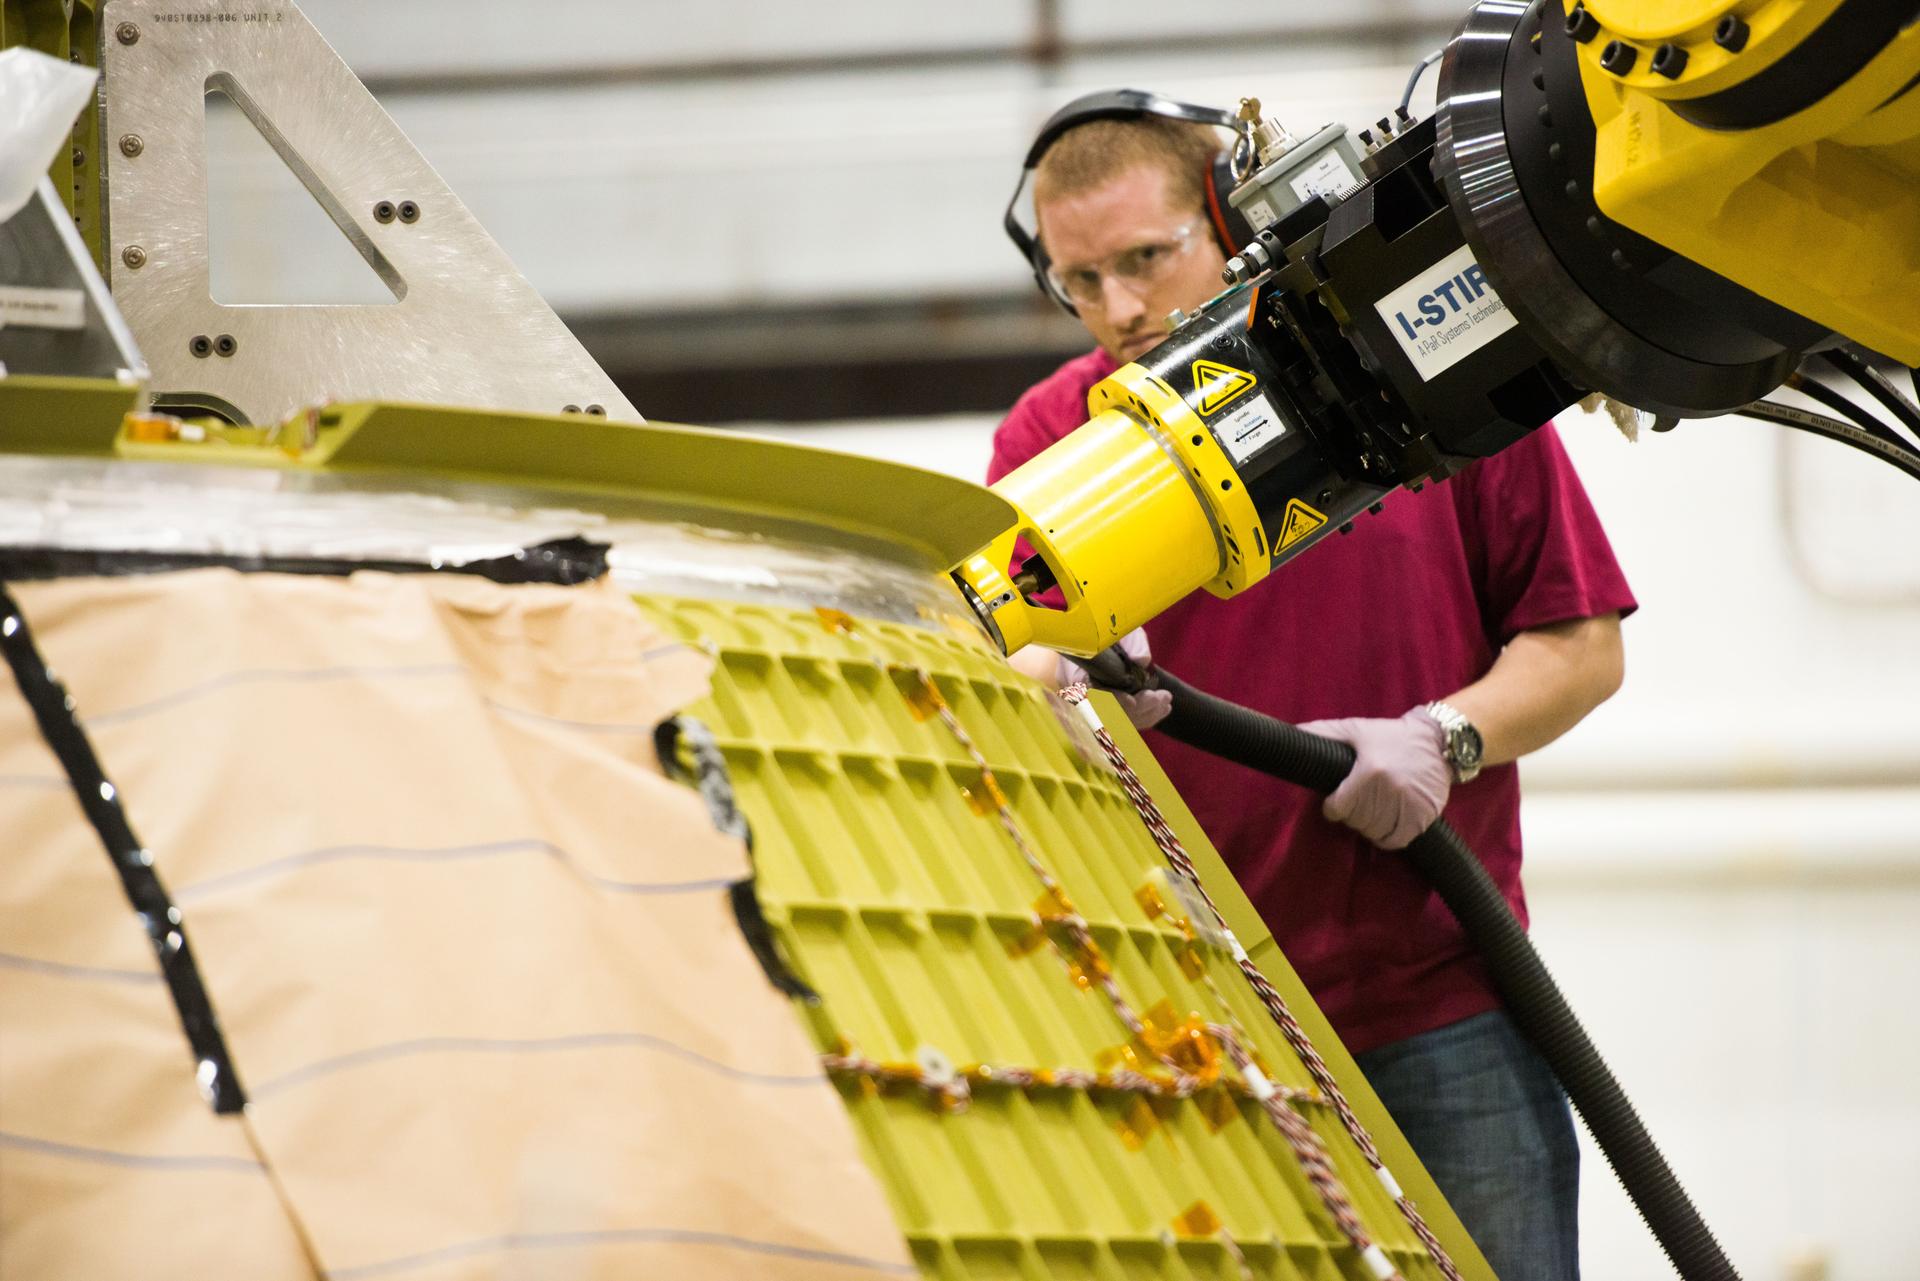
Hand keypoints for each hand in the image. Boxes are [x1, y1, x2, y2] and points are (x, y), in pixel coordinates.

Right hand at [1059, 629, 1171, 730]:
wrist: (1100, 634)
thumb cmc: (1107, 626)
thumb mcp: (1121, 627)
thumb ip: (1132, 642)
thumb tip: (1142, 661)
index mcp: (1073, 670)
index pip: (1086, 693)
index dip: (1110, 701)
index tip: (1134, 700)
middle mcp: (1077, 692)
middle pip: (1104, 713)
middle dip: (1137, 709)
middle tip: (1162, 697)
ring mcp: (1090, 704)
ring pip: (1117, 722)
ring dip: (1144, 714)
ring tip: (1166, 701)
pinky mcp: (1105, 710)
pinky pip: (1124, 722)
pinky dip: (1144, 718)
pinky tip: (1162, 709)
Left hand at [1296, 710, 1449, 849]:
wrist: (1439, 741)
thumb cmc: (1391, 736)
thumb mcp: (1356, 729)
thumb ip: (1324, 732)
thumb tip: (1293, 732)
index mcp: (1370, 770)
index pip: (1338, 807)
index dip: (1332, 806)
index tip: (1335, 801)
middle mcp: (1391, 790)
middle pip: (1355, 820)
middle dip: (1351, 814)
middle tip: (1356, 803)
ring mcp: (1410, 805)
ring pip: (1374, 832)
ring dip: (1367, 826)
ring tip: (1371, 810)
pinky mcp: (1425, 816)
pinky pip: (1396, 841)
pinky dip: (1386, 838)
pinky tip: (1384, 825)